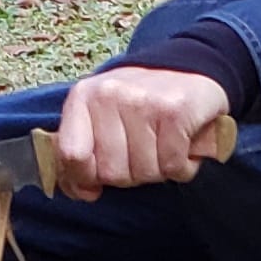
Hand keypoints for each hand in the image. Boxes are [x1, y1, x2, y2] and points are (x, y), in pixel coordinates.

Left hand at [56, 67, 232, 197]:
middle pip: (111, 172)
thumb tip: (83, 192)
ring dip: (159, 170)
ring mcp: (142, 101)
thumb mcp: (101, 117)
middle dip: (130, 173)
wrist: (190, 68)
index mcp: (83, 97)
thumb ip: (83, 153)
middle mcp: (109, 95)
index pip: (71, 154)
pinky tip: (183, 147)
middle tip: (143, 151)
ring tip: (164, 146)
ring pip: (145, 172)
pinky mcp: (175, 112)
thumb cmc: (140, 103)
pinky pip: (173, 167)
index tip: (95, 183)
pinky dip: (182, 167)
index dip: (83, 178)